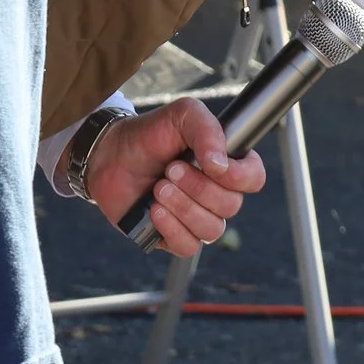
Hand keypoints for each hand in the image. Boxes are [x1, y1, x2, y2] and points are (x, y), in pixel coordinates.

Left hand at [83, 98, 266, 257]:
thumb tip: (220, 165)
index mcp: (226, 164)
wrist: (110, 154)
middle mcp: (216, 193)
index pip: (254, 178)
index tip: (212, 166)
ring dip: (183, 207)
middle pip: (231, 206)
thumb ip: (208, 131)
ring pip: (211, 229)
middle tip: (170, 169)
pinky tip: (153, 212)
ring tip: (158, 188)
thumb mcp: (182, 115)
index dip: (239, 177)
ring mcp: (196, 217)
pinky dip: (172, 229)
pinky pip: (188, 247)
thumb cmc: (149, 133)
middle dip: (198, 187)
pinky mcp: (173, 236)